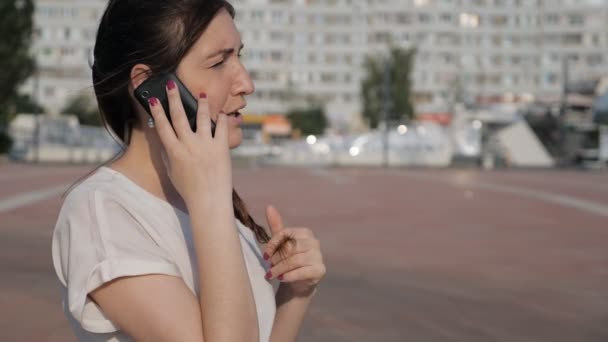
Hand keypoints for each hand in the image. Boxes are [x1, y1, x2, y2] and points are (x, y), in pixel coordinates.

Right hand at [148, 82, 231, 205]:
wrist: (209, 201)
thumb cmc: (189, 190)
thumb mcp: (172, 172)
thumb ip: (167, 154)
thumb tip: (163, 139)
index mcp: (174, 151)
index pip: (163, 126)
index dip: (157, 111)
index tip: (153, 99)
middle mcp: (188, 145)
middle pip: (179, 116)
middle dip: (174, 98)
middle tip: (172, 84)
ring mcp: (206, 145)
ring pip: (202, 117)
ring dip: (201, 104)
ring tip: (201, 95)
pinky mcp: (221, 148)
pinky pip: (222, 128)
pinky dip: (222, 119)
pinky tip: (222, 113)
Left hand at [262, 206, 325, 296]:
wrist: (298, 282)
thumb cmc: (288, 259)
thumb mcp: (281, 242)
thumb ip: (276, 225)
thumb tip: (269, 206)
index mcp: (305, 232)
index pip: (286, 233)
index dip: (273, 244)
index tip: (265, 256)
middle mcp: (314, 242)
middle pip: (290, 248)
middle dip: (277, 259)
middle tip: (269, 267)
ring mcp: (318, 256)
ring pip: (295, 260)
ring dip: (280, 269)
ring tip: (271, 275)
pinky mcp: (320, 270)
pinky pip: (302, 271)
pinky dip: (289, 276)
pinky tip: (282, 279)